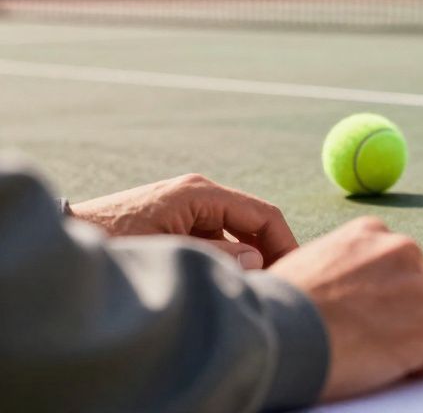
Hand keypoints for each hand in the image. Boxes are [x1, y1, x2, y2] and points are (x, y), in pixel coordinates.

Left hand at [71, 173, 296, 268]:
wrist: (67, 236)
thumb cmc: (113, 242)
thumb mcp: (171, 251)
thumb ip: (219, 255)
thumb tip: (257, 260)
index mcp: (201, 193)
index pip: (264, 215)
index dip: (285, 243)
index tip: (296, 272)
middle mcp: (199, 193)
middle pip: (252, 223)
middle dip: (266, 254)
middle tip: (271, 287)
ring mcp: (187, 205)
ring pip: (234, 233)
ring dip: (243, 260)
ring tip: (241, 288)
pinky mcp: (176, 219)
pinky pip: (214, 238)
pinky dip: (223, 259)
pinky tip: (217, 281)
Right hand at [268, 217, 422, 401]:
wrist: (279, 332)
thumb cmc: (281, 305)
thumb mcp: (313, 260)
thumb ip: (346, 265)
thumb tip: (358, 287)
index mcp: (374, 232)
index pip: (402, 261)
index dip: (390, 291)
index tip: (373, 310)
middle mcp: (404, 251)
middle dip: (410, 311)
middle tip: (379, 335)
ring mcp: (421, 290)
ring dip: (416, 337)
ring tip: (377, 353)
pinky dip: (417, 367)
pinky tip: (384, 369)